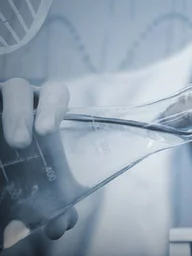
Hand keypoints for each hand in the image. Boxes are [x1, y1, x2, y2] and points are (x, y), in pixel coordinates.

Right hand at [1, 78, 77, 240]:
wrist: (6, 177)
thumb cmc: (27, 175)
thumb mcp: (41, 188)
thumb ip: (54, 204)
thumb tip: (61, 225)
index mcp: (46, 111)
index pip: (55, 94)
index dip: (53, 106)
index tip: (46, 131)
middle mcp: (19, 102)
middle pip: (18, 89)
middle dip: (18, 113)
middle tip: (20, 143)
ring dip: (4, 116)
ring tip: (6, 144)